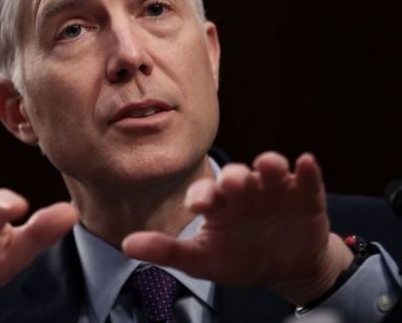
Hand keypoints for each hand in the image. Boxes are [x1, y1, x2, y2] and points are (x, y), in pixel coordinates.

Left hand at [121, 152, 353, 304]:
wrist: (286, 269)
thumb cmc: (240, 259)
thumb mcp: (202, 261)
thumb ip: (166, 251)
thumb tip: (126, 245)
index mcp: (217, 203)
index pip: (205, 192)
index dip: (202, 195)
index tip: (197, 203)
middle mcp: (244, 190)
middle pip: (237, 176)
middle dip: (235, 177)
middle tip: (233, 183)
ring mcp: (275, 190)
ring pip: (270, 169)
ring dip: (269, 164)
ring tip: (269, 166)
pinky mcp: (306, 195)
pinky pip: (306, 179)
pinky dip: (306, 170)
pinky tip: (306, 163)